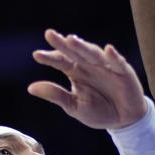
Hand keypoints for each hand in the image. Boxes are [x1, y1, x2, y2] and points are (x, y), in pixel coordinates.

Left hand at [30, 31, 147, 130]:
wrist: (123, 121)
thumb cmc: (98, 111)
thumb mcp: (73, 106)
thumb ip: (55, 95)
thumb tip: (30, 88)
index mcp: (75, 71)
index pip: (60, 61)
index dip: (49, 58)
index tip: (36, 55)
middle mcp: (89, 64)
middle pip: (74, 51)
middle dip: (62, 43)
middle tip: (49, 34)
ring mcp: (106, 66)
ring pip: (93, 54)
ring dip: (83, 47)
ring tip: (71, 39)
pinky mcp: (123, 71)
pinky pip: (117, 63)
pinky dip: (113, 57)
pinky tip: (108, 50)